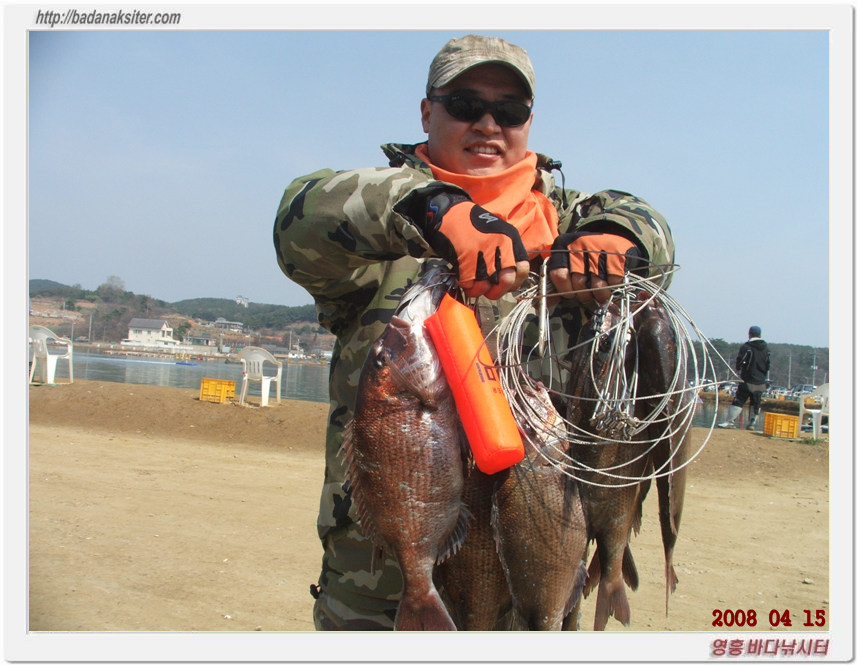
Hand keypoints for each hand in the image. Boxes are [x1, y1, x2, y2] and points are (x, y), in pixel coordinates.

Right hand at [401, 187, 529, 298]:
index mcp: (511, 240)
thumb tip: (507, 278)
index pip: (523, 270)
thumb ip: (506, 254)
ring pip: (486, 285)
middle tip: (487, 289)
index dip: (513, 282)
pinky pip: (468, 283)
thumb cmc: (471, 225)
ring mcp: (485, 252)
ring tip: (471, 283)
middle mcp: (501, 245)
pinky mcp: (467, 258)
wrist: (449, 212)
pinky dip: (464, 284)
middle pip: (507, 280)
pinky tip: (461, 277)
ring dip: (476, 289)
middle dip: (496, 290)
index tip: (503, 284)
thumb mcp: (497, 234)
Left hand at [547, 231, 642, 304]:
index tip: (570, 293)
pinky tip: (611, 279)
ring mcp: (598, 249)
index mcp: (562, 247)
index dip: (565, 289)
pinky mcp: (616, 254)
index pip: (558, 275)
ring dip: (599, 293)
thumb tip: (544, 303)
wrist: (612, 237)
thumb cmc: (585, 257)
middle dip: (582, 294)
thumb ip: (556, 283)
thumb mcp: (568, 264)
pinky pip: (613, 281)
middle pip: (578, 283)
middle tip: (586, 292)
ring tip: (599, 290)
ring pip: (597, 285)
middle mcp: (578, 246)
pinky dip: (613, 285)